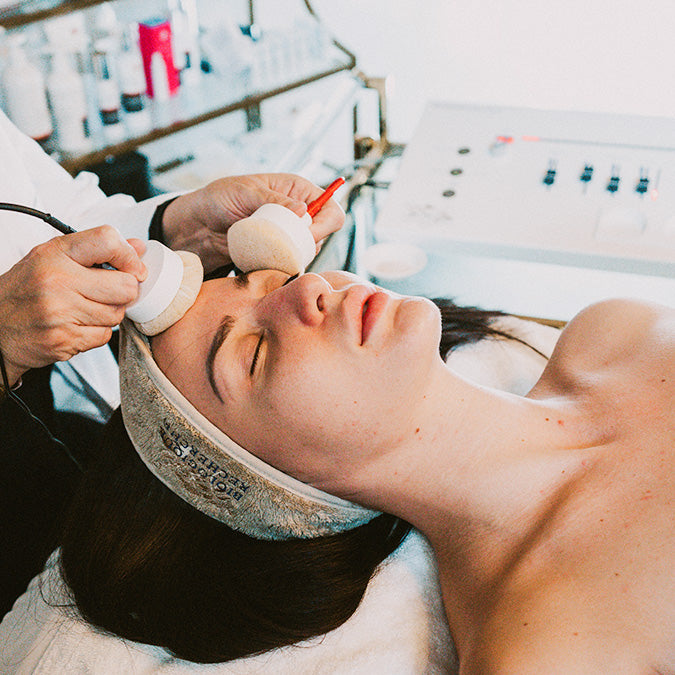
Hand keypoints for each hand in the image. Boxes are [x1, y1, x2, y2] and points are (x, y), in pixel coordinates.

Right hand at [0, 226, 145, 385]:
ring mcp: (60, 313)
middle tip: (107, 292)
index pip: (108, 241)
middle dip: (124, 291)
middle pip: (126, 287)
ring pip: (117, 314)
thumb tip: (139, 247)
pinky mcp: (64, 339)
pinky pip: (104, 336)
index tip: (134, 267)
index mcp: (54, 254)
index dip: (130, 256)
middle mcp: (56, 281)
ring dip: (109, 313)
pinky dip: (97, 333)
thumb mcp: (54, 258)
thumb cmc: (28, 289)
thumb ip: (98, 250)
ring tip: (86, 309)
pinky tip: (78, 325)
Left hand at [161, 173, 345, 270]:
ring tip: (267, 254)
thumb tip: (303, 212)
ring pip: (308, 253)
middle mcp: (298, 214)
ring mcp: (288, 236)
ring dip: (294, 258)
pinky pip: (290, 265)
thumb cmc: (218, 199)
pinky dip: (281, 268)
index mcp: (297, 191)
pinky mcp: (276, 254)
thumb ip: (272, 200)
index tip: (309, 234)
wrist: (197, 227)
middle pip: (324, 235)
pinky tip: (263, 264)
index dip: (326, 223)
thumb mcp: (244, 193)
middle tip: (285, 248)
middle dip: (310, 245)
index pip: (331, 208)